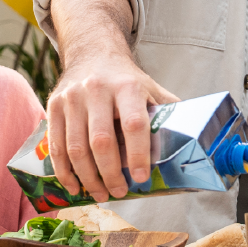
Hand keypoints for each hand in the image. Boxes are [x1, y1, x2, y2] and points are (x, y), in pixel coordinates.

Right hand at [46, 51, 177, 201]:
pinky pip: (56, 145)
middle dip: (110, 174)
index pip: (133, 124)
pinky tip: (73, 186)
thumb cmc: (125, 79)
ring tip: (99, 194)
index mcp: (127, 86)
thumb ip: (168, 111)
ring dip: (87, 178)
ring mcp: (72, 98)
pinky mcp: (54, 105)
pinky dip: (63, 171)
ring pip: (76, 147)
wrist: (92, 52)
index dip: (137, 155)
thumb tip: (193, 139)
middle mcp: (97, 89)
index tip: (140, 178)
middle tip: (119, 192)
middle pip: (101, 141)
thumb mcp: (150, 88)